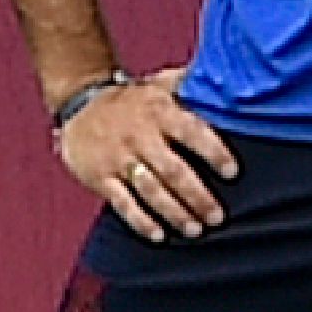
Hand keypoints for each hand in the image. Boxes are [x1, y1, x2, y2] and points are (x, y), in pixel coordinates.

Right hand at [62, 73, 240, 238]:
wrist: (80, 103)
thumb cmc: (131, 100)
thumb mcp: (159, 85)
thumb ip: (189, 86)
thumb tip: (228, 78)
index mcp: (159, 111)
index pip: (192, 132)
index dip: (214, 152)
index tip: (232, 172)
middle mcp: (140, 135)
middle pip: (173, 171)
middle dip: (198, 196)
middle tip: (217, 216)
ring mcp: (119, 158)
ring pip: (151, 191)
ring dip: (175, 213)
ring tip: (195, 229)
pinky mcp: (101, 177)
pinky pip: (123, 204)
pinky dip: (141, 221)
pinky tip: (159, 234)